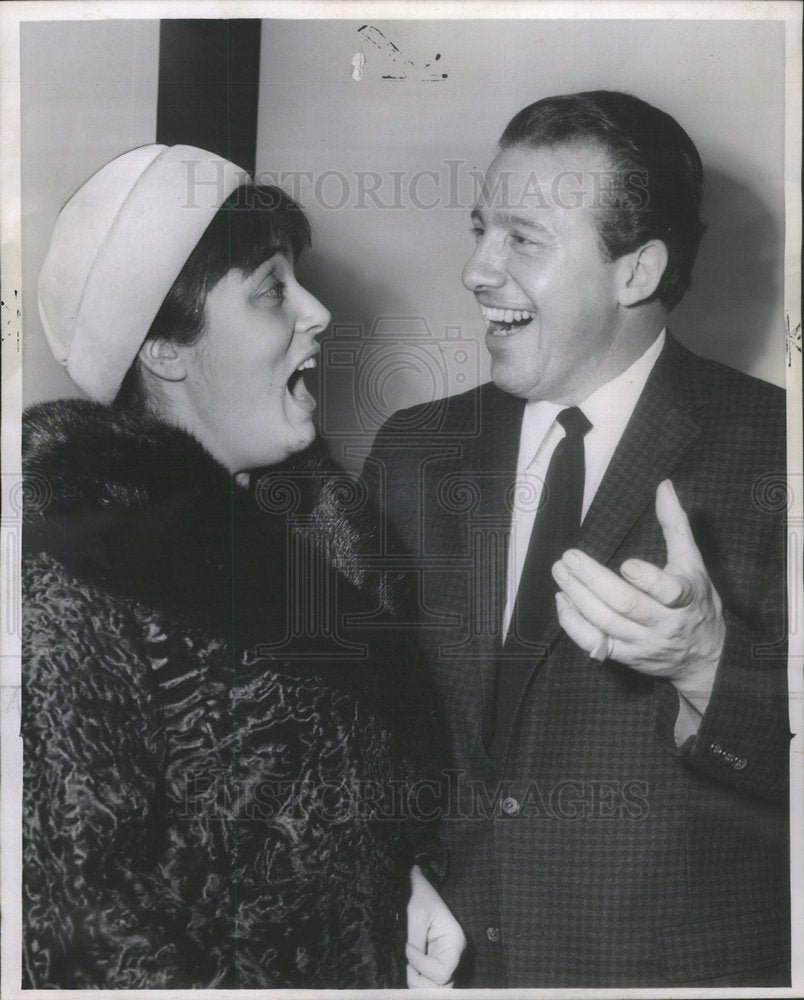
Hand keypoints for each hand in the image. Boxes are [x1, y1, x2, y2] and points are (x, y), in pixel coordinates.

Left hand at [406, 865, 465, 987]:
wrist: (416, 886)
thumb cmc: (419, 896)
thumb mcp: (416, 915)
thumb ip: (416, 943)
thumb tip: (411, 967)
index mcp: (455, 942)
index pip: (442, 972)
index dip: (422, 966)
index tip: (407, 947)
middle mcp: (453, 954)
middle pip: (443, 986)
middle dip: (422, 983)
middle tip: (407, 966)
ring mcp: (445, 958)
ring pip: (436, 986)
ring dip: (420, 982)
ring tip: (408, 965)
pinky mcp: (435, 959)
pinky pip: (430, 979)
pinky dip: (418, 979)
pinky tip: (410, 965)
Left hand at [552, 479, 724, 701]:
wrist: (705, 658)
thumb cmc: (697, 602)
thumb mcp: (693, 563)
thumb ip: (676, 525)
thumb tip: (663, 485)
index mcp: (686, 598)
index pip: (669, 591)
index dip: (647, 579)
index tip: (626, 564)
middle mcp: (664, 624)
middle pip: (625, 605)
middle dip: (592, 581)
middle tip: (568, 558)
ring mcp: (643, 644)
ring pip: (605, 623)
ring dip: (577, 597)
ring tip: (560, 572)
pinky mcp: (626, 657)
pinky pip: (594, 643)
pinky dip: (574, 623)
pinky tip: (563, 601)